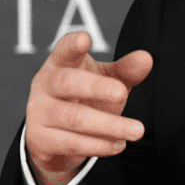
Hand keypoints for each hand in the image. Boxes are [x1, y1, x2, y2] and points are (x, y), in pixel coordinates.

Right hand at [24, 31, 152, 184]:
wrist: (55, 138)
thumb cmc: (86, 97)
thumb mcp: (107, 81)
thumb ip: (125, 71)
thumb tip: (146, 58)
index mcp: (60, 63)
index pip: (63, 50)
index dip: (72, 45)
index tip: (84, 39)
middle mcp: (45, 85)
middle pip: (68, 82)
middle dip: (97, 87)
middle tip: (123, 93)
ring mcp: (39, 112)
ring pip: (74, 118)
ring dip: (109, 125)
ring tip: (137, 130)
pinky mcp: (40, 140)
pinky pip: (71, 143)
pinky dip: (98, 145)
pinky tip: (119, 144)